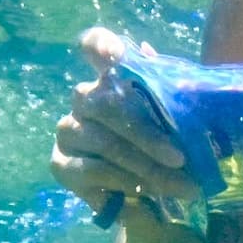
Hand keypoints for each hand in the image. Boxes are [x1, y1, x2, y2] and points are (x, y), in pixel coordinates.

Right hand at [49, 28, 198, 220]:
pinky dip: (127, 185)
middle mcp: (82, 98)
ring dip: (147, 168)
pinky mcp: (61, 164)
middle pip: (106, 105)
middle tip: (180, 159)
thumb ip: (173, 94)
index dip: (102, 44)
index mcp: (110, 77)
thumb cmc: (162, 143)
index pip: (95, 45)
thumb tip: (157, 59)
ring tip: (182, 187)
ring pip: (105, 144)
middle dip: (148, 135)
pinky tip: (151, 198)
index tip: (116, 53)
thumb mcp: (176, 119)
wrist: (144, 188)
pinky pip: (95, 173)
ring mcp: (68, 131)